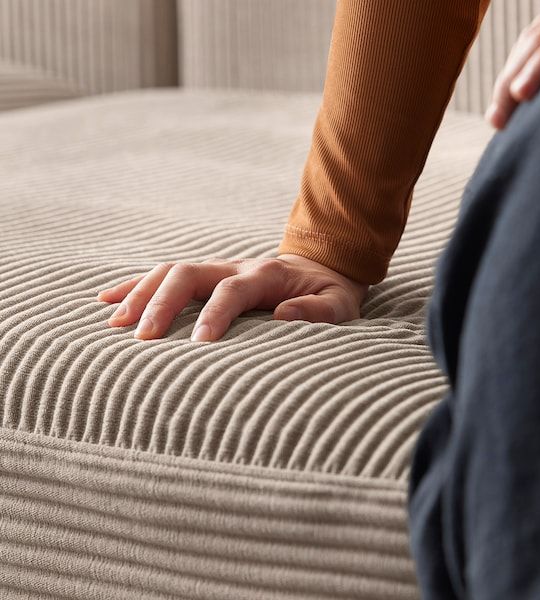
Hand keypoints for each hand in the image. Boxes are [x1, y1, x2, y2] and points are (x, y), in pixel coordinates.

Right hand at [96, 254, 369, 341]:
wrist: (320, 266)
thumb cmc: (329, 293)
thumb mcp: (338, 304)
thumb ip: (318, 310)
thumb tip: (284, 317)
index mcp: (267, 275)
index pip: (232, 290)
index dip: (215, 314)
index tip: (198, 344)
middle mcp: (235, 266)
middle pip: (189, 273)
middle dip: (163, 302)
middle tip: (142, 338)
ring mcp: (218, 268)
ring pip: (170, 271)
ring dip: (141, 293)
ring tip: (115, 322)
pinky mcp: (207, 275)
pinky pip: (166, 275)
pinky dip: (137, 286)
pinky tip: (110, 299)